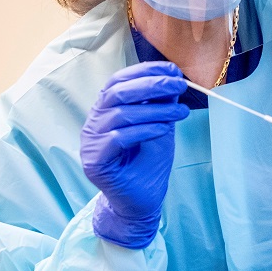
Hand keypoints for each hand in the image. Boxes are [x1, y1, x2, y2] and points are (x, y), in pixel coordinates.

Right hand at [81, 61, 189, 248]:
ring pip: (120, 114)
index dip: (145, 71)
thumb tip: (173, 78)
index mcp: (106, 109)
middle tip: (179, 85)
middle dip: (151, 85)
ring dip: (155, 109)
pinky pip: (118, 138)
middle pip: (117, 92)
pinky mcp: (94, 161)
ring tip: (180, 112)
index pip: (119, 80)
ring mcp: (91, 142)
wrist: (141, 201)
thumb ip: (161, 104)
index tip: (172, 70)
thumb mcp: (160, 126)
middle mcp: (94, 122)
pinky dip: (144, 130)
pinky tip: (163, 130)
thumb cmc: (148, 163)